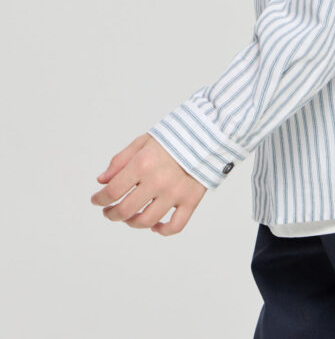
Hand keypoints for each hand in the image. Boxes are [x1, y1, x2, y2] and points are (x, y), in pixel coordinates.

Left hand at [90, 132, 207, 235]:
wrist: (207, 134)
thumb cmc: (173, 137)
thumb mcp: (143, 141)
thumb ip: (120, 160)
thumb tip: (102, 181)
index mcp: (143, 163)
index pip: (113, 191)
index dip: (100, 199)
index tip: (96, 200)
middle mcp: (158, 180)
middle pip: (126, 210)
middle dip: (111, 214)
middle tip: (109, 212)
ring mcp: (175, 193)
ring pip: (146, 221)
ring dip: (132, 223)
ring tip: (129, 217)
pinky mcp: (191, 200)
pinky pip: (175, 226)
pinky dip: (162, 231)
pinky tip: (155, 226)